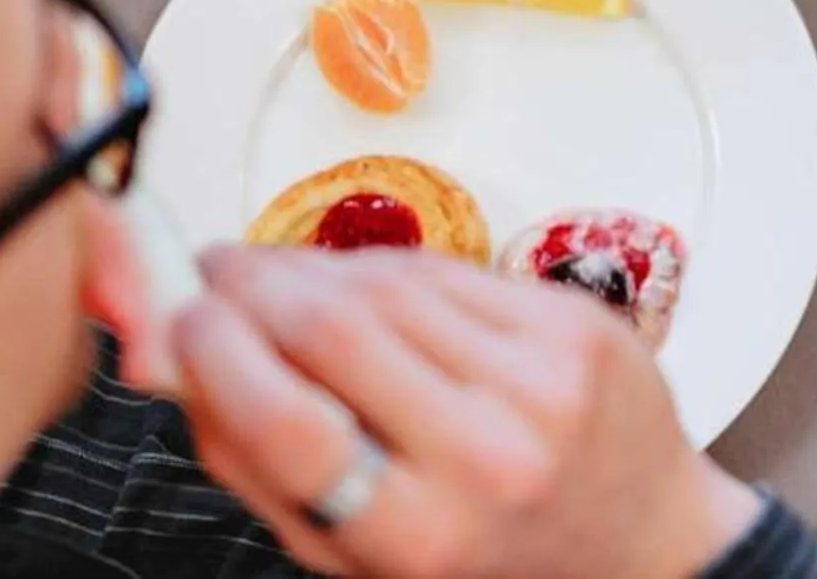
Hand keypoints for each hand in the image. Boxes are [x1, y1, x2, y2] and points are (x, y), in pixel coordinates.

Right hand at [171, 247, 757, 578]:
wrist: (639, 544)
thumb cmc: (487, 559)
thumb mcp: (358, 558)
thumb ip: (264, 470)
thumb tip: (179, 364)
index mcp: (419, 535)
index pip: (293, 424)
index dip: (217, 356)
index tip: (176, 321)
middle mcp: (488, 451)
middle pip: (337, 333)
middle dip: (254, 288)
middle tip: (209, 274)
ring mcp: (542, 377)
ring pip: (394, 286)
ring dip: (314, 267)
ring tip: (272, 273)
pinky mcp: (577, 323)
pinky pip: (455, 273)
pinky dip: (390, 267)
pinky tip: (358, 276)